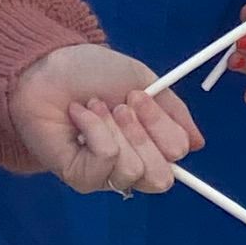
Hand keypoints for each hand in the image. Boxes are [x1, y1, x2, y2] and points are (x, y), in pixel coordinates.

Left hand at [11, 45, 198, 196]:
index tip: (140, 97)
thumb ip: (174, 112)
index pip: (176, 155)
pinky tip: (78, 116)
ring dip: (114, 127)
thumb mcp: (143, 80)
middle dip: (143, 133)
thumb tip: (198, 143)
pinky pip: (106, 161)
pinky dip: (95, 129)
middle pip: (161, 177)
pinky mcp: (80, 177)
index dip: (163, 126)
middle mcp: (129, 162)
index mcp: (148, 141)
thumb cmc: (90, 71)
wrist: (47, 67)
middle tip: (120, 105)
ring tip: (94, 107)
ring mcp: (103, 174)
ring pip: (133, 169)